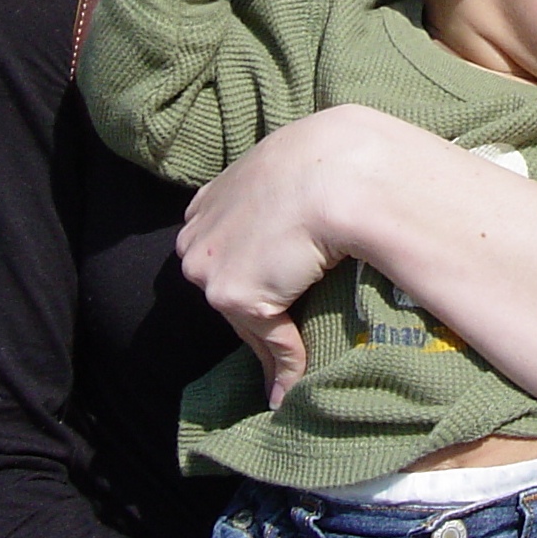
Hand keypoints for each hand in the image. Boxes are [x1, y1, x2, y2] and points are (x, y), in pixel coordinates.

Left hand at [177, 106, 399, 408]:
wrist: (339, 170)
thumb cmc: (329, 162)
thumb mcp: (291, 177)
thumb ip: (278, 201)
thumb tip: (296, 234)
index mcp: (210, 200)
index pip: (223, 251)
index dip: (252, 271)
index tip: (277, 286)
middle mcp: (197, 234)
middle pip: (225, 285)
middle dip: (254, 306)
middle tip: (292, 319)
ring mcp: (209, 266)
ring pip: (241, 314)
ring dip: (269, 335)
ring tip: (299, 354)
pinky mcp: (233, 295)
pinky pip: (266, 338)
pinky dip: (286, 358)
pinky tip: (298, 375)